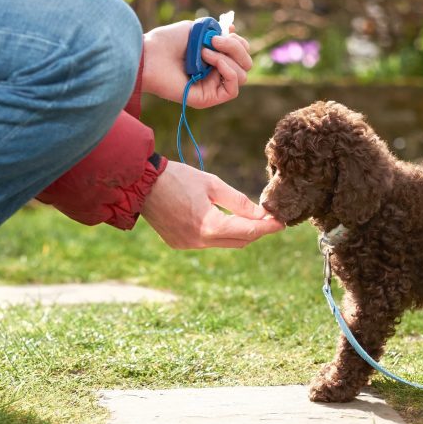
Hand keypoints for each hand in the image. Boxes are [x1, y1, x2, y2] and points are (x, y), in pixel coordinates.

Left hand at [141, 20, 252, 108]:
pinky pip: (232, 89)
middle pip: (246, 64)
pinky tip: (211, 61)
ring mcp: (212, 87)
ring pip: (242, 75)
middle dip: (236, 48)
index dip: (238, 42)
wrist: (149, 56)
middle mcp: (215, 74)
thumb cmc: (167, 41)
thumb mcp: (198, 30)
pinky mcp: (207, 98)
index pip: (242, 54)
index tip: (225, 31)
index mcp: (214, 58)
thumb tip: (235, 33)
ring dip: (227, 58)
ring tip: (204, 52)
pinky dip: (228, 71)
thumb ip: (218, 32)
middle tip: (214, 40)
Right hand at [141, 161, 283, 248]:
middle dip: (255, 231)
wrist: (141, 184)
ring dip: (237, 232)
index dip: (267, 227)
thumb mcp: (212, 184)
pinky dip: (218, 233)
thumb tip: (261, 214)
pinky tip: (220, 219)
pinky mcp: (179, 244)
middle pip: (239, 242)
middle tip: (268, 219)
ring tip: (247, 217)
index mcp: (210, 226)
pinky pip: (207, 242)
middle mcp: (199, 242)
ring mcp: (188, 245)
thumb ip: (239, 201)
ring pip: (223, 243)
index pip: (249, 231)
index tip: (281, 222)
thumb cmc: (177, 178)